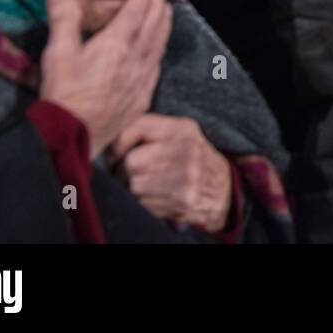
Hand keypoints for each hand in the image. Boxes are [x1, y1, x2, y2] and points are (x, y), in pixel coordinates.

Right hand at [39, 0, 170, 159]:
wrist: (73, 136)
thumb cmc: (63, 94)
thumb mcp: (58, 53)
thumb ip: (63, 19)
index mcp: (117, 44)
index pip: (136, 13)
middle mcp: (135, 59)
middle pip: (153, 26)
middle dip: (157, 8)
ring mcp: (141, 79)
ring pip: (159, 46)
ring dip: (164, 27)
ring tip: (167, 14)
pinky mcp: (142, 97)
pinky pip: (157, 68)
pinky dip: (160, 52)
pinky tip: (159, 51)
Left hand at [108, 114, 233, 232]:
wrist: (224, 188)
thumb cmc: (192, 159)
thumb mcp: (179, 134)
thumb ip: (149, 130)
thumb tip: (107, 138)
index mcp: (182, 129)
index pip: (135, 128)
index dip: (117, 144)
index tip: (116, 154)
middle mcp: (186, 150)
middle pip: (131, 162)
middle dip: (122, 171)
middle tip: (128, 174)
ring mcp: (186, 177)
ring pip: (133, 186)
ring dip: (131, 189)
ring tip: (143, 186)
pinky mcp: (182, 201)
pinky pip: (143, 204)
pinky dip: (142, 203)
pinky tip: (154, 197)